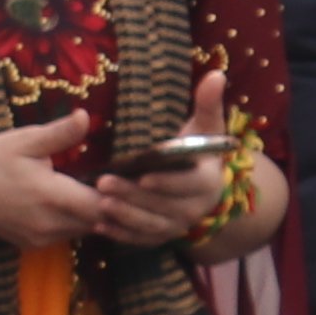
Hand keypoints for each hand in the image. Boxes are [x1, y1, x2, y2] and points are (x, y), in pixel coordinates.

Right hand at [0, 108, 120, 249]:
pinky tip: (73, 202)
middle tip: (122, 183)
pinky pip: (66, 234)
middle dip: (110, 204)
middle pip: (98, 221)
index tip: (129, 179)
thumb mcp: (23, 141)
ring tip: (101, 191)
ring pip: (84, 229)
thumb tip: (86, 117)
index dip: (119, 195)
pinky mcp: (34, 245)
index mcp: (52, 196)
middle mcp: (50, 223)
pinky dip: (75, 221)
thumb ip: (59, 133)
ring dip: (93, 213)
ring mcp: (42, 238)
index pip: (103, 205)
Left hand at [75, 68, 237, 252]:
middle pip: (165, 207)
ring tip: (100, 203)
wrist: (202, 185)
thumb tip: (216, 74)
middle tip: (104, 182)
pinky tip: (99, 225)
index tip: (144, 174)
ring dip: (125, 216)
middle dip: (135, 196)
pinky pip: (141, 240)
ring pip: (151, 226)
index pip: (190, 184)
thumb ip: (208, 103)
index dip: (169, 181)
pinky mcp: (160, 237)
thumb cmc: (199, 148)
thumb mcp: (206, 125)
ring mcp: (177, 227)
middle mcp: (195, 209)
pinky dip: (121, 235)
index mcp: (208, 182)